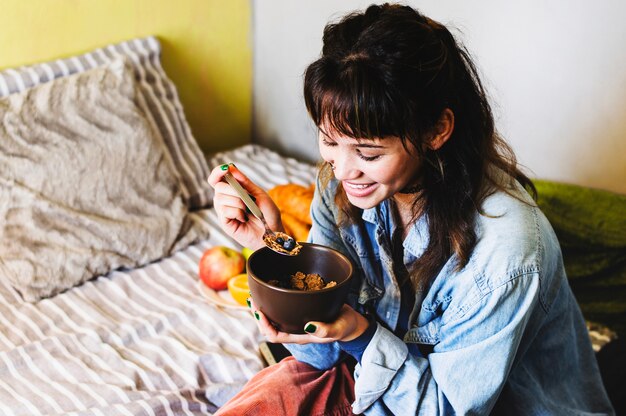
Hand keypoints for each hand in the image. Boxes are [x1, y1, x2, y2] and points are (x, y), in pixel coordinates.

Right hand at [207, 163, 282, 249]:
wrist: (272, 233)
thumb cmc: (268, 214)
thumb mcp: (259, 194)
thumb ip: (244, 182)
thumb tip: (231, 167)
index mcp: (233, 191)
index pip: (217, 178)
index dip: (217, 172)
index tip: (225, 169)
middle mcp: (225, 199)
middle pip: (218, 186)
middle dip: (233, 189)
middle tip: (246, 198)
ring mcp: (224, 211)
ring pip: (220, 198)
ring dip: (238, 202)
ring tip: (247, 210)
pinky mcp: (224, 222)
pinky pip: (224, 210)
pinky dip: (237, 212)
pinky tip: (244, 219)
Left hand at [248, 299, 369, 343]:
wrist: (352, 321)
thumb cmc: (345, 327)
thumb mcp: (337, 329)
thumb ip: (325, 330)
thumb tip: (308, 326)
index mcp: (300, 336)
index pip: (275, 335)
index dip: (264, 325)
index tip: (259, 311)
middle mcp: (295, 329)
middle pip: (270, 327)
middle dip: (259, 316)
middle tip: (252, 299)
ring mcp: (297, 320)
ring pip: (274, 318)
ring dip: (264, 308)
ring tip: (256, 295)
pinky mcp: (301, 310)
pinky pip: (283, 308)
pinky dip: (274, 300)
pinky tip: (272, 289)